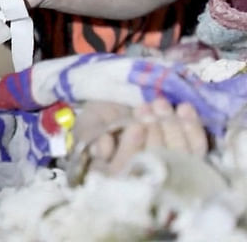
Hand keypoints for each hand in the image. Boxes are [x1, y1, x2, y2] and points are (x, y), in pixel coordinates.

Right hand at [75, 98, 208, 175]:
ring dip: (172, 126)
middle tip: (147, 109)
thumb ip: (90, 137)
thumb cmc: (97, 121)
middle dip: (154, 133)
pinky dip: (192, 126)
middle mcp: (142, 178)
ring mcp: (168, 169)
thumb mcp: (86, 127)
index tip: (136, 126)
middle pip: (156, 164)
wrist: (114, 110)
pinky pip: (197, 147)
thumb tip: (103, 148)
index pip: (126, 171)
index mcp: (113, 177)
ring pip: (180, 156)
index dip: (132, 149)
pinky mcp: (187, 156)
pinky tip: (184, 107)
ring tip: (159, 104)